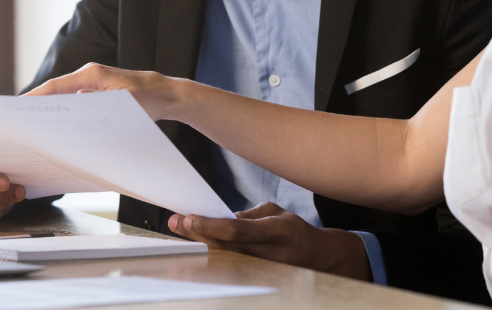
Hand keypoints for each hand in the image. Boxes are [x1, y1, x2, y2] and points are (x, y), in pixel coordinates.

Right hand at [24, 63, 182, 120]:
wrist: (165, 94)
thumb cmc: (147, 99)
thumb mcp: (122, 105)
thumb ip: (97, 107)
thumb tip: (71, 114)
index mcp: (92, 75)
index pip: (56, 86)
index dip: (35, 96)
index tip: (18, 107)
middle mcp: (89, 77)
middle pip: (56, 91)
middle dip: (38, 105)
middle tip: (20, 122)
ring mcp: (92, 85)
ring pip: (65, 98)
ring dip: (52, 111)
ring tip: (35, 128)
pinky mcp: (97, 93)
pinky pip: (75, 103)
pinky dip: (66, 113)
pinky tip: (60, 129)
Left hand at [168, 203, 371, 280]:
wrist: (317, 258)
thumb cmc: (293, 230)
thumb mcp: (274, 213)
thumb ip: (247, 216)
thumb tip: (219, 220)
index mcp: (275, 231)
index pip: (236, 230)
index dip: (210, 225)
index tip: (189, 217)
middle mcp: (267, 254)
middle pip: (224, 247)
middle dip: (196, 235)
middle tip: (174, 222)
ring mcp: (261, 270)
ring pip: (222, 261)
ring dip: (198, 248)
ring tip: (178, 235)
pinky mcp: (256, 278)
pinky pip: (228, 268)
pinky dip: (209, 260)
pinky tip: (194, 251)